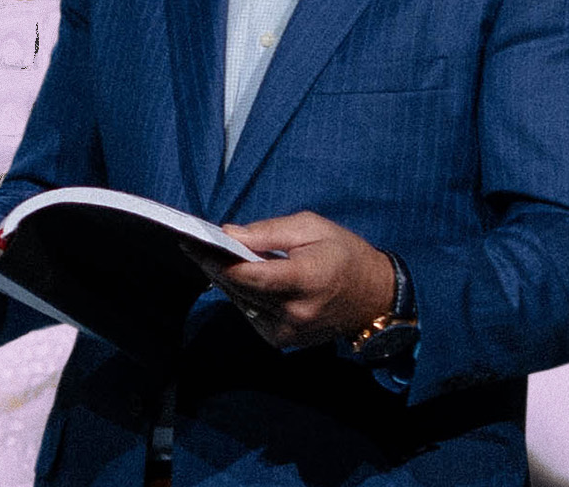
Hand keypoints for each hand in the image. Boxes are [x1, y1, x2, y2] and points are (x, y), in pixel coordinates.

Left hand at [205, 212, 395, 348]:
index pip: (250, 275)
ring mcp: (290, 331)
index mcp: (306, 278)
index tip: (193, 245)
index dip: (218, 261)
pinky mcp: (285, 340)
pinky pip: (253, 315)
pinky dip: (244, 297)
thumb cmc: (345, 254)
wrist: (374, 296)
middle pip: (241, 289)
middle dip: (216, 267)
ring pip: (243, 304)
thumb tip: (229, 234)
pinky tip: (242, 280)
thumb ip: (269, 232)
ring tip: (213, 260)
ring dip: (228, 283)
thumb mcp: (313, 228)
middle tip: (195, 247)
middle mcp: (296, 311)